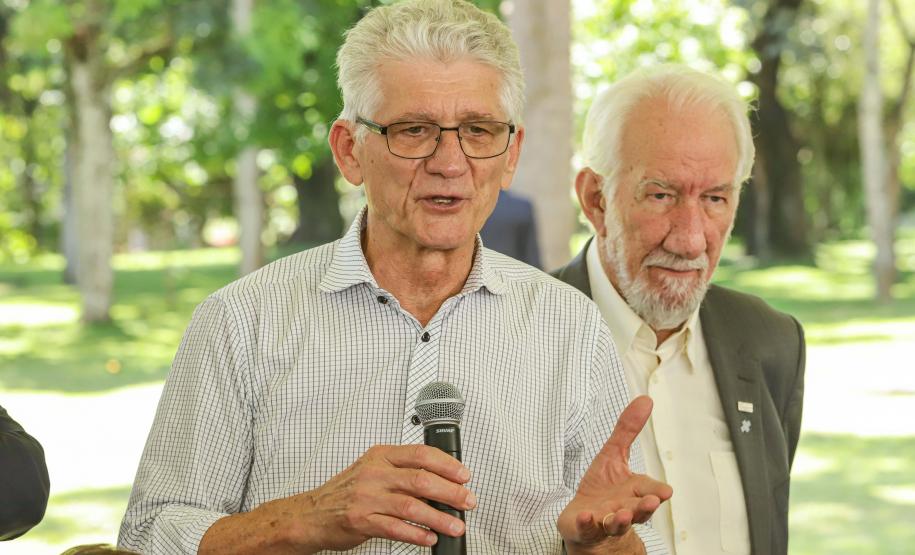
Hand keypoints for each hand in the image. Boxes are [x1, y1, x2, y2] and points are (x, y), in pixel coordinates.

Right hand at [200, 444, 475, 553]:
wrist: (310, 514)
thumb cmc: (345, 492)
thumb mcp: (372, 469)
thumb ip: (402, 470)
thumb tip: (441, 480)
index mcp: (380, 455)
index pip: (420, 454)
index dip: (447, 464)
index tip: (464, 475)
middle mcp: (375, 473)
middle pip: (421, 480)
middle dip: (451, 492)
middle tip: (468, 501)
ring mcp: (367, 497)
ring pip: (412, 506)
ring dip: (439, 518)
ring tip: (456, 526)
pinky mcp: (362, 521)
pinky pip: (395, 528)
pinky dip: (416, 534)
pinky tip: (429, 538)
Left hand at [558, 396, 672, 553]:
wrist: (585, 520)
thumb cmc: (603, 487)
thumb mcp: (613, 454)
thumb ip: (628, 430)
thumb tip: (645, 399)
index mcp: (633, 492)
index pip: (648, 491)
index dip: (656, 491)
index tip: (666, 491)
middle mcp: (623, 509)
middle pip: (637, 510)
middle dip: (644, 508)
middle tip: (650, 503)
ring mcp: (604, 520)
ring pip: (616, 523)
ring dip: (620, 519)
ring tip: (621, 514)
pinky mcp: (584, 528)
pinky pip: (586, 528)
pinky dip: (587, 523)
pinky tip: (587, 517)